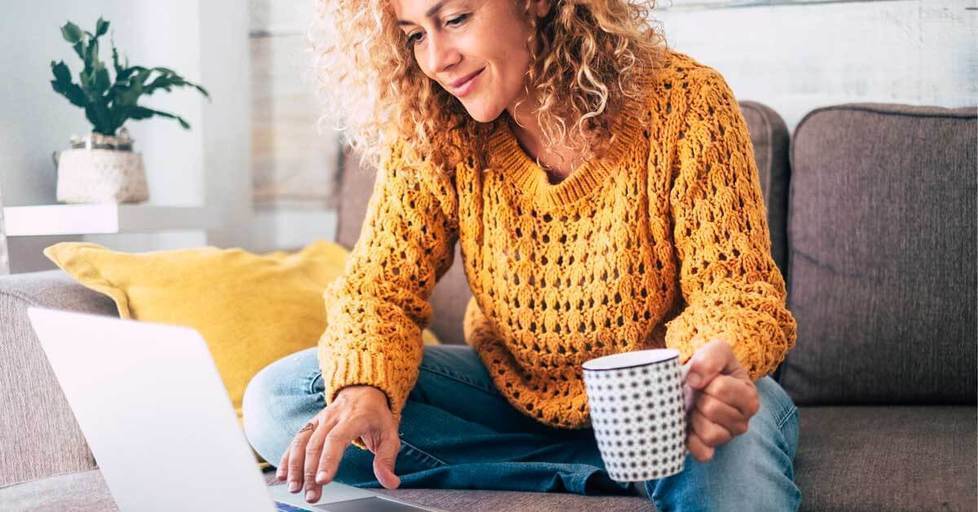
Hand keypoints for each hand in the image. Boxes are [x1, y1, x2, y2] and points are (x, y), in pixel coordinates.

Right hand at [277, 385, 400, 502]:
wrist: (363, 390)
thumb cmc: (376, 416)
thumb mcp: (389, 434)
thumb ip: (387, 459)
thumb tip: (390, 482)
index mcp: (354, 418)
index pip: (337, 439)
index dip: (328, 459)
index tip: (323, 480)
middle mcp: (333, 417)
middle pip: (317, 444)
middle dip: (311, 472)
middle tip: (311, 494)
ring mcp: (320, 419)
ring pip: (302, 441)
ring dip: (295, 466)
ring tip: (294, 488)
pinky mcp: (311, 423)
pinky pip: (296, 439)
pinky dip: (287, 458)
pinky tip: (283, 475)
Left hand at [681, 339, 759, 461]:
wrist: (696, 381)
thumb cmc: (710, 367)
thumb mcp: (716, 350)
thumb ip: (711, 357)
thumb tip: (694, 380)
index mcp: (749, 396)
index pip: (721, 388)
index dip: (705, 381)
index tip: (705, 379)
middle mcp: (744, 420)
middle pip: (712, 410)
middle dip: (698, 398)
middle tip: (699, 394)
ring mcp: (728, 437)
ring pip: (710, 433)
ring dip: (695, 417)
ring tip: (695, 407)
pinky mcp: (711, 450)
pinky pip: (703, 453)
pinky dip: (691, 441)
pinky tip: (689, 426)